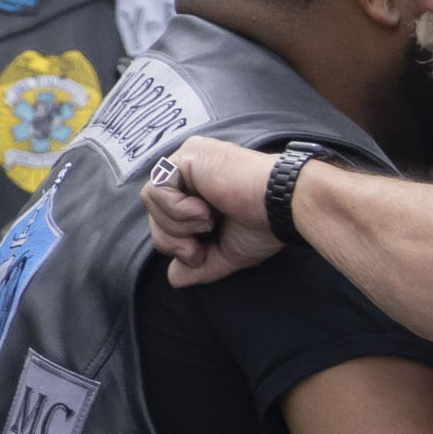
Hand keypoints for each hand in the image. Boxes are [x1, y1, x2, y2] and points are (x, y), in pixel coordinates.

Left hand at [143, 137, 281, 285]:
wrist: (282, 207)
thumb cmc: (262, 225)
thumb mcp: (225, 253)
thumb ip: (197, 265)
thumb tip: (173, 277)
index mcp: (199, 186)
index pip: (164, 217)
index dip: (176, 243)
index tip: (201, 253)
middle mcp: (191, 168)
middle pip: (152, 209)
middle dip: (172, 238)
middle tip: (201, 244)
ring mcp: (189, 158)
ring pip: (150, 198)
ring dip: (177, 224)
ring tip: (208, 222)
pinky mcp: (188, 155)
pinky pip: (158, 189)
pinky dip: (177, 211)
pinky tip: (206, 211)